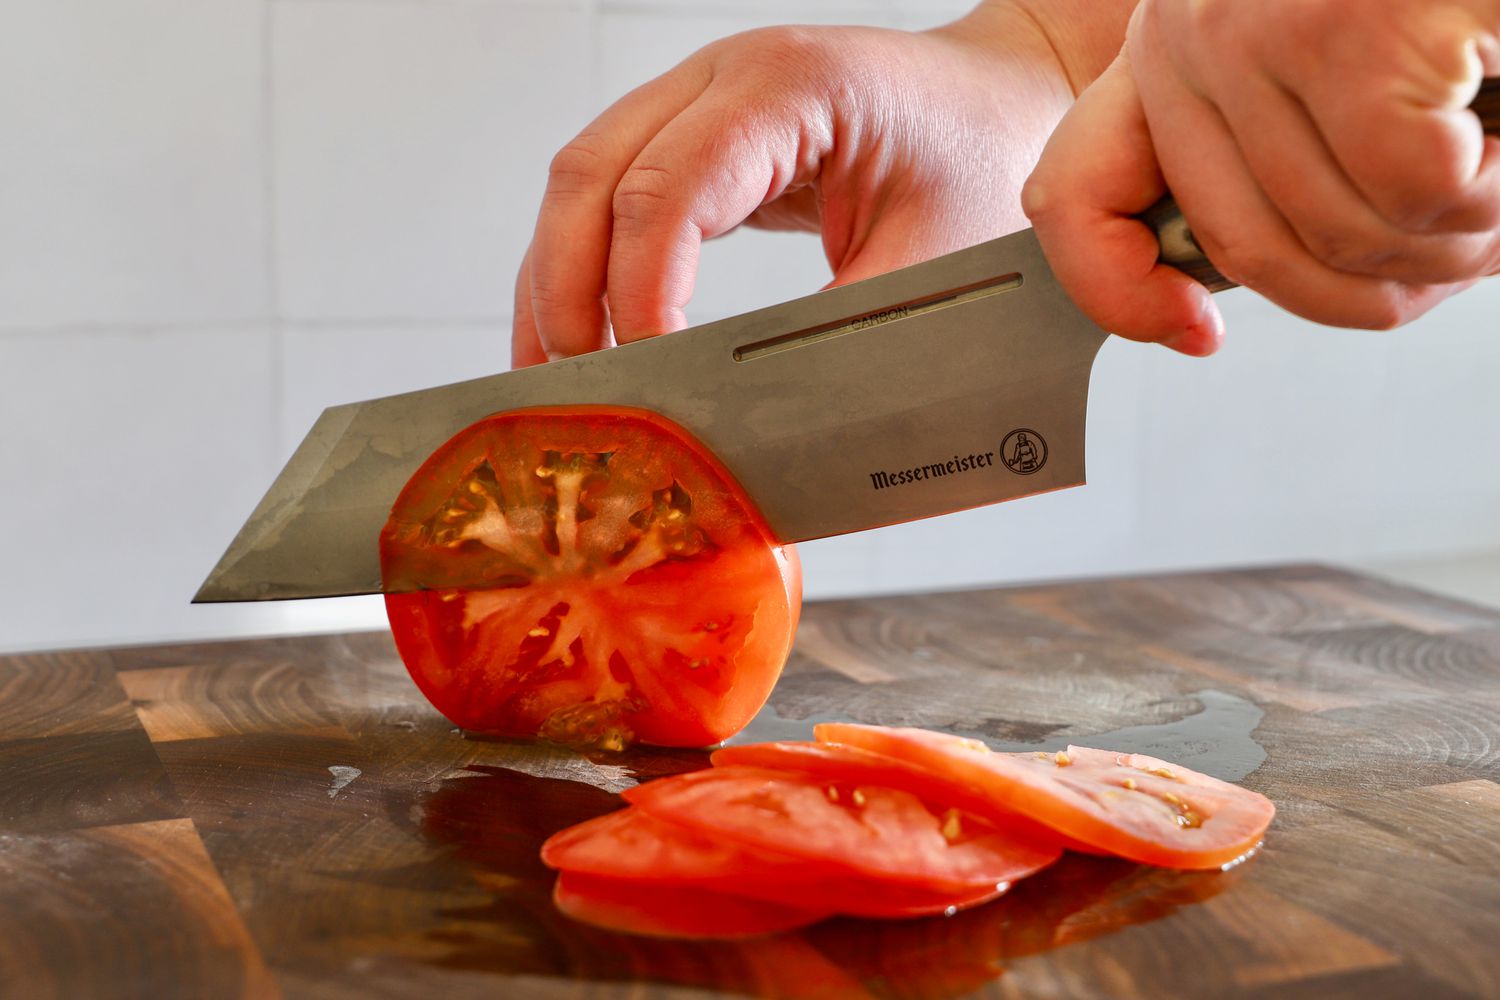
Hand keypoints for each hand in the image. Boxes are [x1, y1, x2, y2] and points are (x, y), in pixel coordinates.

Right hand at [512, 5, 1112, 366]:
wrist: (1003, 102)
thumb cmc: (984, 164)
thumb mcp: (931, 261)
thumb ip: (838, 342)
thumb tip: (753, 433)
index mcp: (789, 87)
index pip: (668, 189)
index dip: (639, 294)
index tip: (649, 381)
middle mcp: (724, 74)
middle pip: (591, 175)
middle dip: (568, 294)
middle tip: (579, 396)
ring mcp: (700, 95)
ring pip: (581, 182)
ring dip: (556, 284)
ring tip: (555, 384)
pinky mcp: (694, 134)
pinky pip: (608, 194)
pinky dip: (583, 268)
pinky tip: (582, 339)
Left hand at [1024, 0, 1499, 354]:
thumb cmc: (1435, 19)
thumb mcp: (1322, 90)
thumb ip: (1256, 171)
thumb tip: (1193, 308)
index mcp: (1171, 48)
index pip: (1072, 197)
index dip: (1120, 294)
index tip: (1192, 332)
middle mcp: (1191, 30)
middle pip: (1245, 248)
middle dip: (1372, 281)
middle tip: (1456, 242)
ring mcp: (1262, 26)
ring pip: (1339, 234)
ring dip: (1451, 241)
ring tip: (1492, 178)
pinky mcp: (1350, 27)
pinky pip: (1412, 193)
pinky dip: (1489, 192)